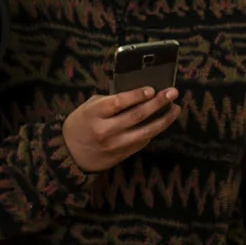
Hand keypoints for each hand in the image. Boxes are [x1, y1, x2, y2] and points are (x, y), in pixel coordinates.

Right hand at [61, 87, 179, 171]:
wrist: (70, 154)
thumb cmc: (81, 124)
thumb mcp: (89, 107)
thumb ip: (110, 100)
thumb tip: (137, 93)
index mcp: (94, 114)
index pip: (118, 103)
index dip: (136, 95)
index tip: (152, 89)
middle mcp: (105, 130)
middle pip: (136, 116)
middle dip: (157, 103)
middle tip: (172, 92)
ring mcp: (115, 145)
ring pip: (145, 132)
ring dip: (163, 120)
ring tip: (175, 108)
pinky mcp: (122, 155)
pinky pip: (142, 142)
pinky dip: (154, 131)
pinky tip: (163, 121)